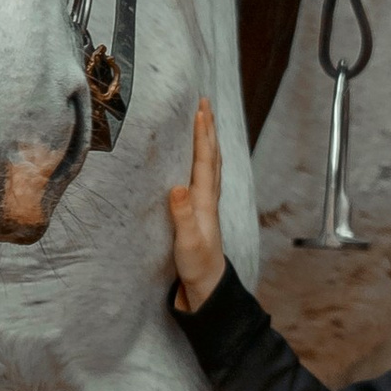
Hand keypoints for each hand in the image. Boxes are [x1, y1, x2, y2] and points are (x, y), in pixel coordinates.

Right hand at [165, 98, 228, 310]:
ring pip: (211, 164)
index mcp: (204, 201)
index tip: (200, 110)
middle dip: (208, 129)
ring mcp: (206, 205)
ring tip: (204, 121)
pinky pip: (205, 176)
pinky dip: (204, 159)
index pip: (204, 160)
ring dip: (208, 140)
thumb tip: (178, 186)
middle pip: (212, 156)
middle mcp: (208, 198)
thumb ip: (182, 216)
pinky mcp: (200, 212)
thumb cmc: (197, 266)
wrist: (208, 287)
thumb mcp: (186, 243)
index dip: (202, 135)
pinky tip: (200, 158)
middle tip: (204, 103)